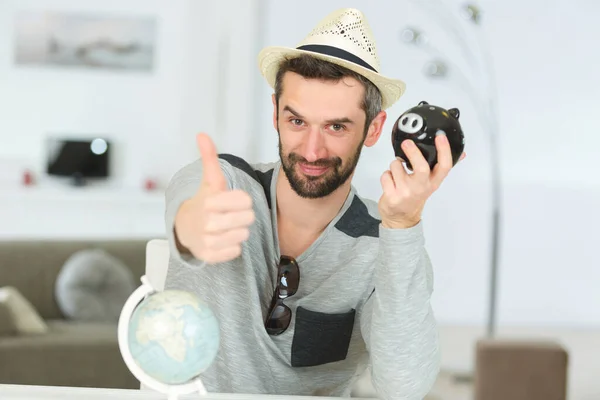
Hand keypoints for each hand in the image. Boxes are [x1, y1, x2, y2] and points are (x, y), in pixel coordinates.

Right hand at [174, 133, 254, 262]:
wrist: (184, 228)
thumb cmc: (204, 202)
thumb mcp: (210, 181)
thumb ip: (209, 158)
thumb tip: (202, 134)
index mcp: (210, 202)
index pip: (247, 201)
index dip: (242, 201)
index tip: (232, 201)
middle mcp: (207, 222)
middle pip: (248, 219)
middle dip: (242, 216)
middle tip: (231, 215)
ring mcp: (207, 240)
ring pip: (243, 235)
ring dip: (238, 231)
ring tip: (226, 226)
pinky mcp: (209, 256)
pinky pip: (235, 251)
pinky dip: (232, 246)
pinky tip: (222, 239)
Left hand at [378, 134, 465, 228]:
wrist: (400, 218)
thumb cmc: (414, 197)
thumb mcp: (430, 184)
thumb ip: (441, 168)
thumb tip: (461, 153)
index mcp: (433, 182)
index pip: (444, 166)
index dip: (444, 150)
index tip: (440, 137)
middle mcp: (421, 188)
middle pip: (421, 167)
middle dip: (413, 152)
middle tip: (407, 143)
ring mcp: (406, 193)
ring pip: (397, 166)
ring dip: (394, 165)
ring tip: (397, 173)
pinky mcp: (392, 196)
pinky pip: (386, 175)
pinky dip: (386, 175)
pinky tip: (391, 182)